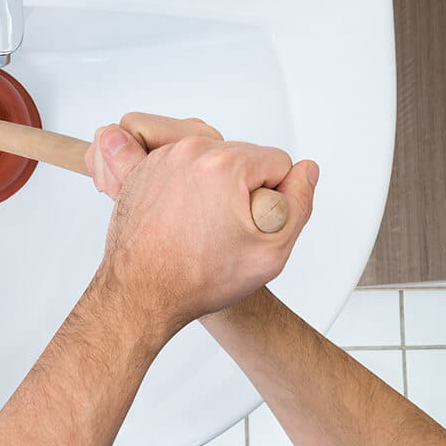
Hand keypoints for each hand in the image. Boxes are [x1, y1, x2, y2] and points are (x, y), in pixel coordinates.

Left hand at [82, 113, 317, 336]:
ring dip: (216, 188)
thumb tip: (305, 172)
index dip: (275, 197)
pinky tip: (183, 222)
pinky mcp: (144, 169)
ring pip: (213, 162)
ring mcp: (162, 158)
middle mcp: (189, 152)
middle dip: (245, 189)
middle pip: (244, 157)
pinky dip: (188, 190)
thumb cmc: (195, 278)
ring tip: (202, 227)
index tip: (252, 223)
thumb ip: (299, 204)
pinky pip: (183, 169)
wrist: (140, 293)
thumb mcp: (270, 251)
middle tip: (227, 229)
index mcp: (222, 165)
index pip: (277, 162)